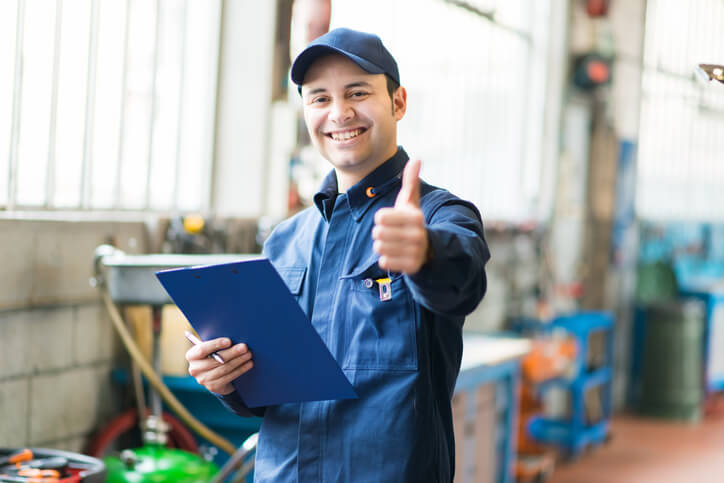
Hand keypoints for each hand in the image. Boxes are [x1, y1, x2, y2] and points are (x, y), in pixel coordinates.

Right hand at [186, 337, 253, 394]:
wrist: (214, 375)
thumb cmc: (214, 355)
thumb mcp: (212, 348)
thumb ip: (217, 344)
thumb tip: (234, 338)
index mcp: (192, 355)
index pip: (202, 349)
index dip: (215, 345)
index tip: (229, 341)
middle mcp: (194, 369)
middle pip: (216, 360)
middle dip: (232, 352)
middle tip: (244, 347)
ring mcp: (203, 379)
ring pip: (224, 368)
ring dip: (239, 361)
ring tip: (248, 354)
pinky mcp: (213, 386)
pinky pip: (229, 377)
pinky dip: (240, 370)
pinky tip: (248, 364)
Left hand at [372, 159, 429, 274]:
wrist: (428, 248)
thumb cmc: (412, 222)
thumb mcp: (411, 202)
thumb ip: (411, 181)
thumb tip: (416, 159)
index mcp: (415, 217)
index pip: (380, 217)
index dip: (382, 218)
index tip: (393, 220)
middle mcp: (417, 234)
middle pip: (377, 233)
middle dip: (381, 233)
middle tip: (393, 234)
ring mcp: (415, 252)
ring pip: (379, 247)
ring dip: (383, 246)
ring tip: (394, 244)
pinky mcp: (411, 267)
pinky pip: (384, 262)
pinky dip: (386, 259)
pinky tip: (396, 255)